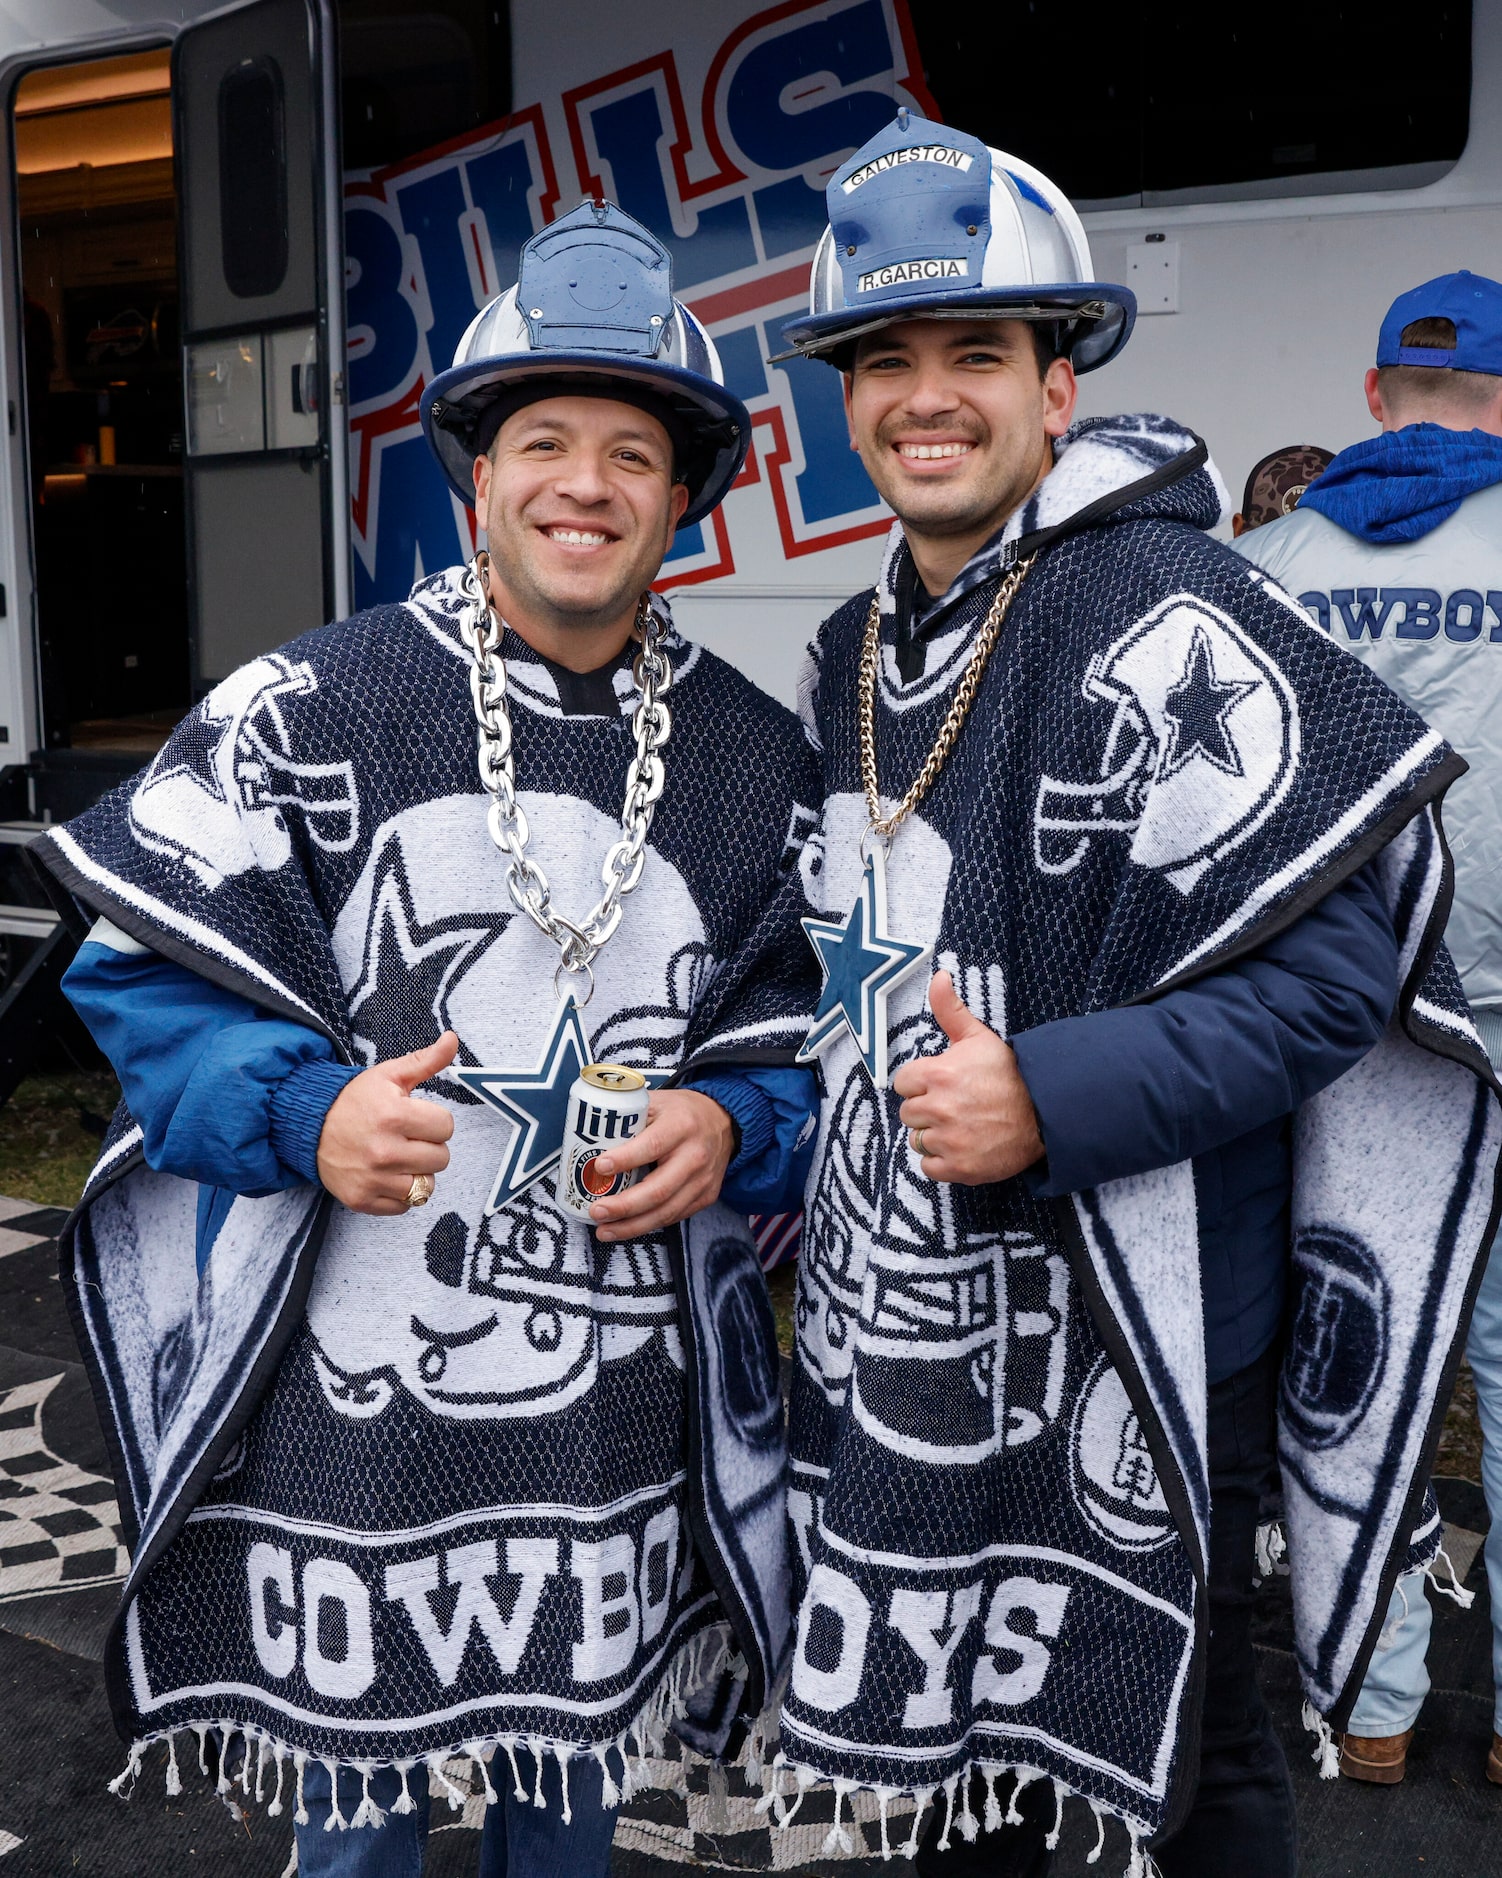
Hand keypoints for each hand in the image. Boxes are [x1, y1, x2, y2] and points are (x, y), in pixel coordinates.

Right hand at [316, 1033, 457, 1215]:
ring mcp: (372, 1178)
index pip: (446, 1127)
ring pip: (426, 1185)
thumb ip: (426, 1060)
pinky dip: (401, 1193)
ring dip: (418, 1171)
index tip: (416, 1118)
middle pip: (441, 1158)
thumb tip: (452, 1039)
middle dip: (429, 1146)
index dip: (434, 1121)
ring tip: (399, 1156)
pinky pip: (405, 1206)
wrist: (308, 1126)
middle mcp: (383, 1151)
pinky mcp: (362, 1199)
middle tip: (407, 1137)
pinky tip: (387, 1174)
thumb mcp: (389, 1075)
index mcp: (393, 1116)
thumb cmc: (354, 1100)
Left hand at [586, 1088, 734, 1241]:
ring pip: (666, 1211)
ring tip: (604, 1231)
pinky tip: (626, 1228)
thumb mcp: (657, 1103)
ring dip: (632, 1226)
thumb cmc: (682, 1112)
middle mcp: (695, 1155)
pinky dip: (648, 1224)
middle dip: (624, 1206)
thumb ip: (629, 1118)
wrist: (724, 1122)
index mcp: (681, 1125)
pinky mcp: (706, 1196)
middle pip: (658, 1189)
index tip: (599, 1167)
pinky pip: (674, 1216)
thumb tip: (589, 1139)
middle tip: (596, 1212)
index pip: (652, 1146)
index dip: (625, 1159)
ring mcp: (703, 1180)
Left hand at [893, 973, 1043, 1185]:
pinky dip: (943, 1162)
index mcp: (938, 1074)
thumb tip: (938, 975)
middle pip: (909, 1113)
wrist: (1046, 1113)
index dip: (922, 1084)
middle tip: (957, 1107)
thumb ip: (950, 1009)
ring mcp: (949, 1140)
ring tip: (963, 1126)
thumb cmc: (1009, 1074)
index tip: (944, 1085)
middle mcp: (940, 1108)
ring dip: (935, 1136)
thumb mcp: (978, 1037)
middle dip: (928, 1110)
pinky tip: (964, 1147)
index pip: (903, 1084)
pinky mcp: (959, 1168)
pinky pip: (929, 1167)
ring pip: (918, 1140)